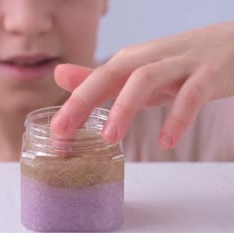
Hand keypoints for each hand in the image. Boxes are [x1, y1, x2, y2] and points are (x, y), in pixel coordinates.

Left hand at [51, 21, 233, 148]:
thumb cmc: (179, 64)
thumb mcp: (137, 73)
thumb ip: (101, 79)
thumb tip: (59, 75)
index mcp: (131, 60)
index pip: (94, 80)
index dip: (72, 104)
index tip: (55, 131)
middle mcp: (149, 58)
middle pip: (111, 73)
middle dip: (84, 100)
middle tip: (65, 131)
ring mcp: (179, 64)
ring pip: (146, 79)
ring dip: (124, 107)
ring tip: (110, 138)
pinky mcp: (209, 74)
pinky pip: (191, 94)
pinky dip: (178, 117)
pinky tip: (167, 141)